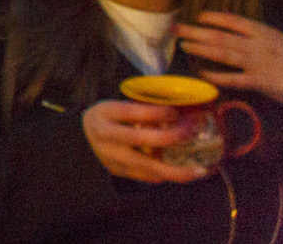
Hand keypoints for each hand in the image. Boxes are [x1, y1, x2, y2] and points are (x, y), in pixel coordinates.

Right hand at [80, 101, 205, 183]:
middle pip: (141, 139)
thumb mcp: (116, 106)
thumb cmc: (107, 117)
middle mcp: (106, 136)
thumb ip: (141, 110)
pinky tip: (183, 173)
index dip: (155, 113)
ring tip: (200, 171)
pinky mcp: (118, 171)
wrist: (82, 136)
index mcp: (104, 114)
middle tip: (191, 132)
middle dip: (170, 137)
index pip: (131, 112)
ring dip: (176, 170)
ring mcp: (111, 157)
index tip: (175, 112)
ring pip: (147, 166)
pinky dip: (166, 175)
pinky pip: (146, 176)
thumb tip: (178, 110)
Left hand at [178, 11, 282, 108]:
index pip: (234, 20)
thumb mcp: (279, 42)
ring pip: (223, 53)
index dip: (214, 17)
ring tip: (183, 45)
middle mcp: (258, 44)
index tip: (197, 15)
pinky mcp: (261, 82)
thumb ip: (258, 38)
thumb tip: (234, 34)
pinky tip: (202, 74)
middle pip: (221, 35)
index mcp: (264, 32)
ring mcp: (259, 63)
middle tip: (176, 28)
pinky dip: (217, 76)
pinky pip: (234, 78)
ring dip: (200, 49)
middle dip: (196, 31)